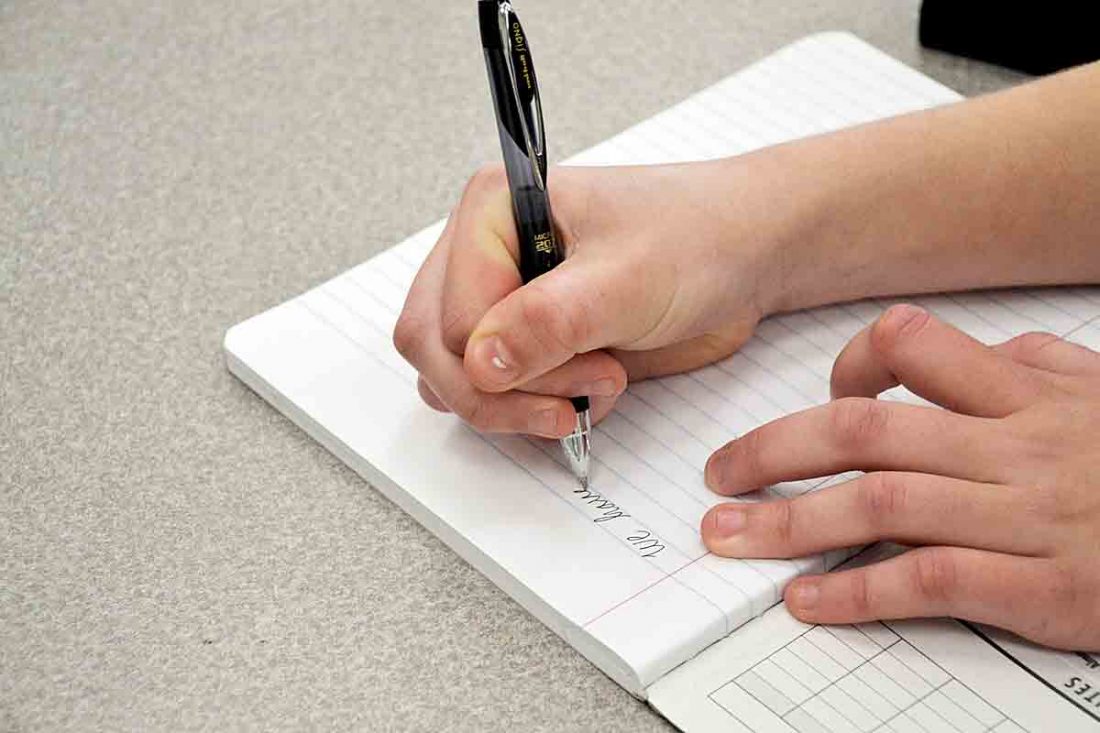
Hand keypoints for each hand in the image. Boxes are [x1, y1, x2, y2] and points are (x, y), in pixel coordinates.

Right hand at [394, 160, 783, 436]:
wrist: (747, 255)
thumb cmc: (697, 238)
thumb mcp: (624, 280)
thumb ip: (547, 321)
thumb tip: (476, 363)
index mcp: (492, 213)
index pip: (449, 318)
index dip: (505, 361)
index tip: (584, 362)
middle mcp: (484, 254)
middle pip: (435, 351)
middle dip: (503, 392)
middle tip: (572, 401)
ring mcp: (503, 299)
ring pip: (456, 379)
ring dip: (519, 405)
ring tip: (595, 385)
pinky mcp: (529, 338)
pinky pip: (497, 393)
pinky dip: (536, 410)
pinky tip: (592, 391)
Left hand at [701, 304, 1099, 650]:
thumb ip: (1027, 365)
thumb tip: (947, 352)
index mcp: (1027, 393)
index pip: (910, 346)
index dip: (849, 364)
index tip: (824, 396)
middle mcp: (1015, 446)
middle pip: (865, 430)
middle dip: (775, 449)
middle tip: (720, 475)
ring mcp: (1025, 515)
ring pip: (881, 502)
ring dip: (790, 521)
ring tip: (730, 536)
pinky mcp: (1040, 587)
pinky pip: (930, 579)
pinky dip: (858, 588)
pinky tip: (807, 598)